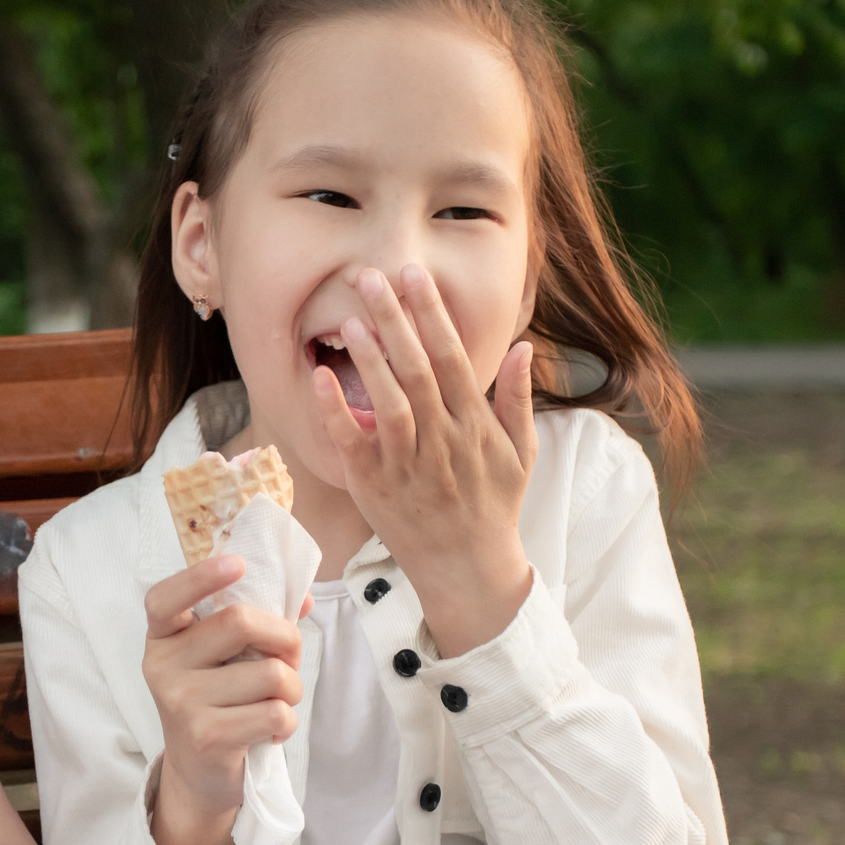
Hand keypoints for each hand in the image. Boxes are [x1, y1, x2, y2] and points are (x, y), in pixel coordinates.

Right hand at [141, 555, 305, 844]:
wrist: (198, 774)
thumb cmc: (218, 701)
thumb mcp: (222, 658)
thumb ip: (255, 622)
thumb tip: (303, 598)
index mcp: (163, 636)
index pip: (166, 598)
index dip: (200, 576)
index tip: (237, 564)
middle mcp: (163, 666)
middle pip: (241, 622)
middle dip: (286, 639)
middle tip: (288, 658)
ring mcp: (181, 703)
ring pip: (270, 674)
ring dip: (292, 688)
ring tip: (277, 701)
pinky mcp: (206, 737)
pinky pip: (275, 713)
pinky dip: (287, 722)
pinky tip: (269, 730)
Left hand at [311, 263, 535, 656]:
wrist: (467, 570)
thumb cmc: (493, 506)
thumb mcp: (521, 453)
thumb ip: (518, 399)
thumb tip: (524, 346)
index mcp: (475, 426)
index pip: (452, 358)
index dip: (432, 314)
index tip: (415, 275)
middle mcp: (443, 442)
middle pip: (417, 370)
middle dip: (395, 320)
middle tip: (371, 275)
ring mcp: (408, 466)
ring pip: (390, 403)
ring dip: (370, 359)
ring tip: (349, 318)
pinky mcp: (375, 488)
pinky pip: (354, 445)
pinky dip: (337, 411)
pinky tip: (320, 378)